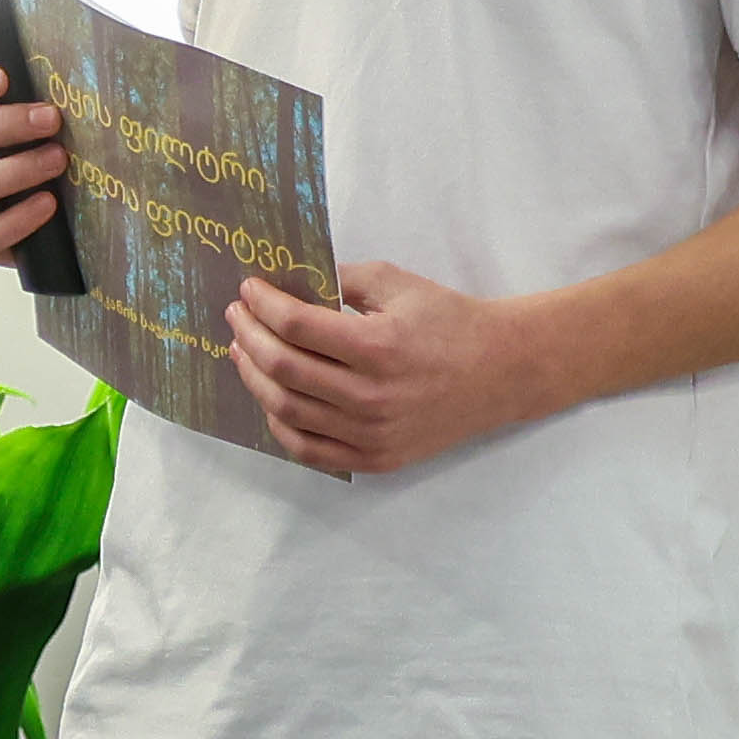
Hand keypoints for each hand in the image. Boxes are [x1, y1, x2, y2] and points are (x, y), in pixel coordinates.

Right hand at [0, 63, 64, 268]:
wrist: (53, 218)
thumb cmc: (40, 156)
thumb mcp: (35, 124)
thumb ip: (33, 100)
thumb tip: (64, 73)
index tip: (0, 78)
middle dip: (7, 123)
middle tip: (50, 118)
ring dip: (16, 169)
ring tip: (58, 159)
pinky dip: (19, 218)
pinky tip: (48, 203)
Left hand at [229, 262, 568, 479]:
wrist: (501, 371)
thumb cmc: (449, 321)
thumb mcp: (398, 284)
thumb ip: (341, 280)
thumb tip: (286, 283)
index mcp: (378, 346)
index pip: (296, 326)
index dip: (262, 305)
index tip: (248, 289)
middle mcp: (371, 396)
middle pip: (283, 369)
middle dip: (248, 337)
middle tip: (237, 317)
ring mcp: (372, 433)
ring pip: (286, 410)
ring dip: (254, 377)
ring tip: (244, 351)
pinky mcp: (376, 458)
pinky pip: (308, 449)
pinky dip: (279, 424)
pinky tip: (270, 398)